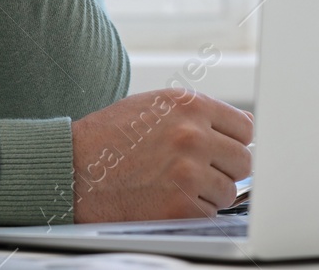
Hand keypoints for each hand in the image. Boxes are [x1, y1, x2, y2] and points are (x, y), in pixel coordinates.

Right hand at [71, 89, 254, 221]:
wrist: (71, 169)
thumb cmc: (109, 137)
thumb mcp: (152, 106)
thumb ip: (198, 113)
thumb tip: (246, 125)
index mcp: (187, 105)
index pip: (245, 127)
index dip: (232, 141)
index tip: (220, 150)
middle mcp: (192, 135)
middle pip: (244, 160)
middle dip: (224, 168)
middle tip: (196, 171)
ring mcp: (189, 172)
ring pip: (229, 190)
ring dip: (208, 192)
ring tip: (172, 184)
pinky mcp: (181, 206)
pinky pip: (210, 213)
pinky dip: (192, 211)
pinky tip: (165, 198)